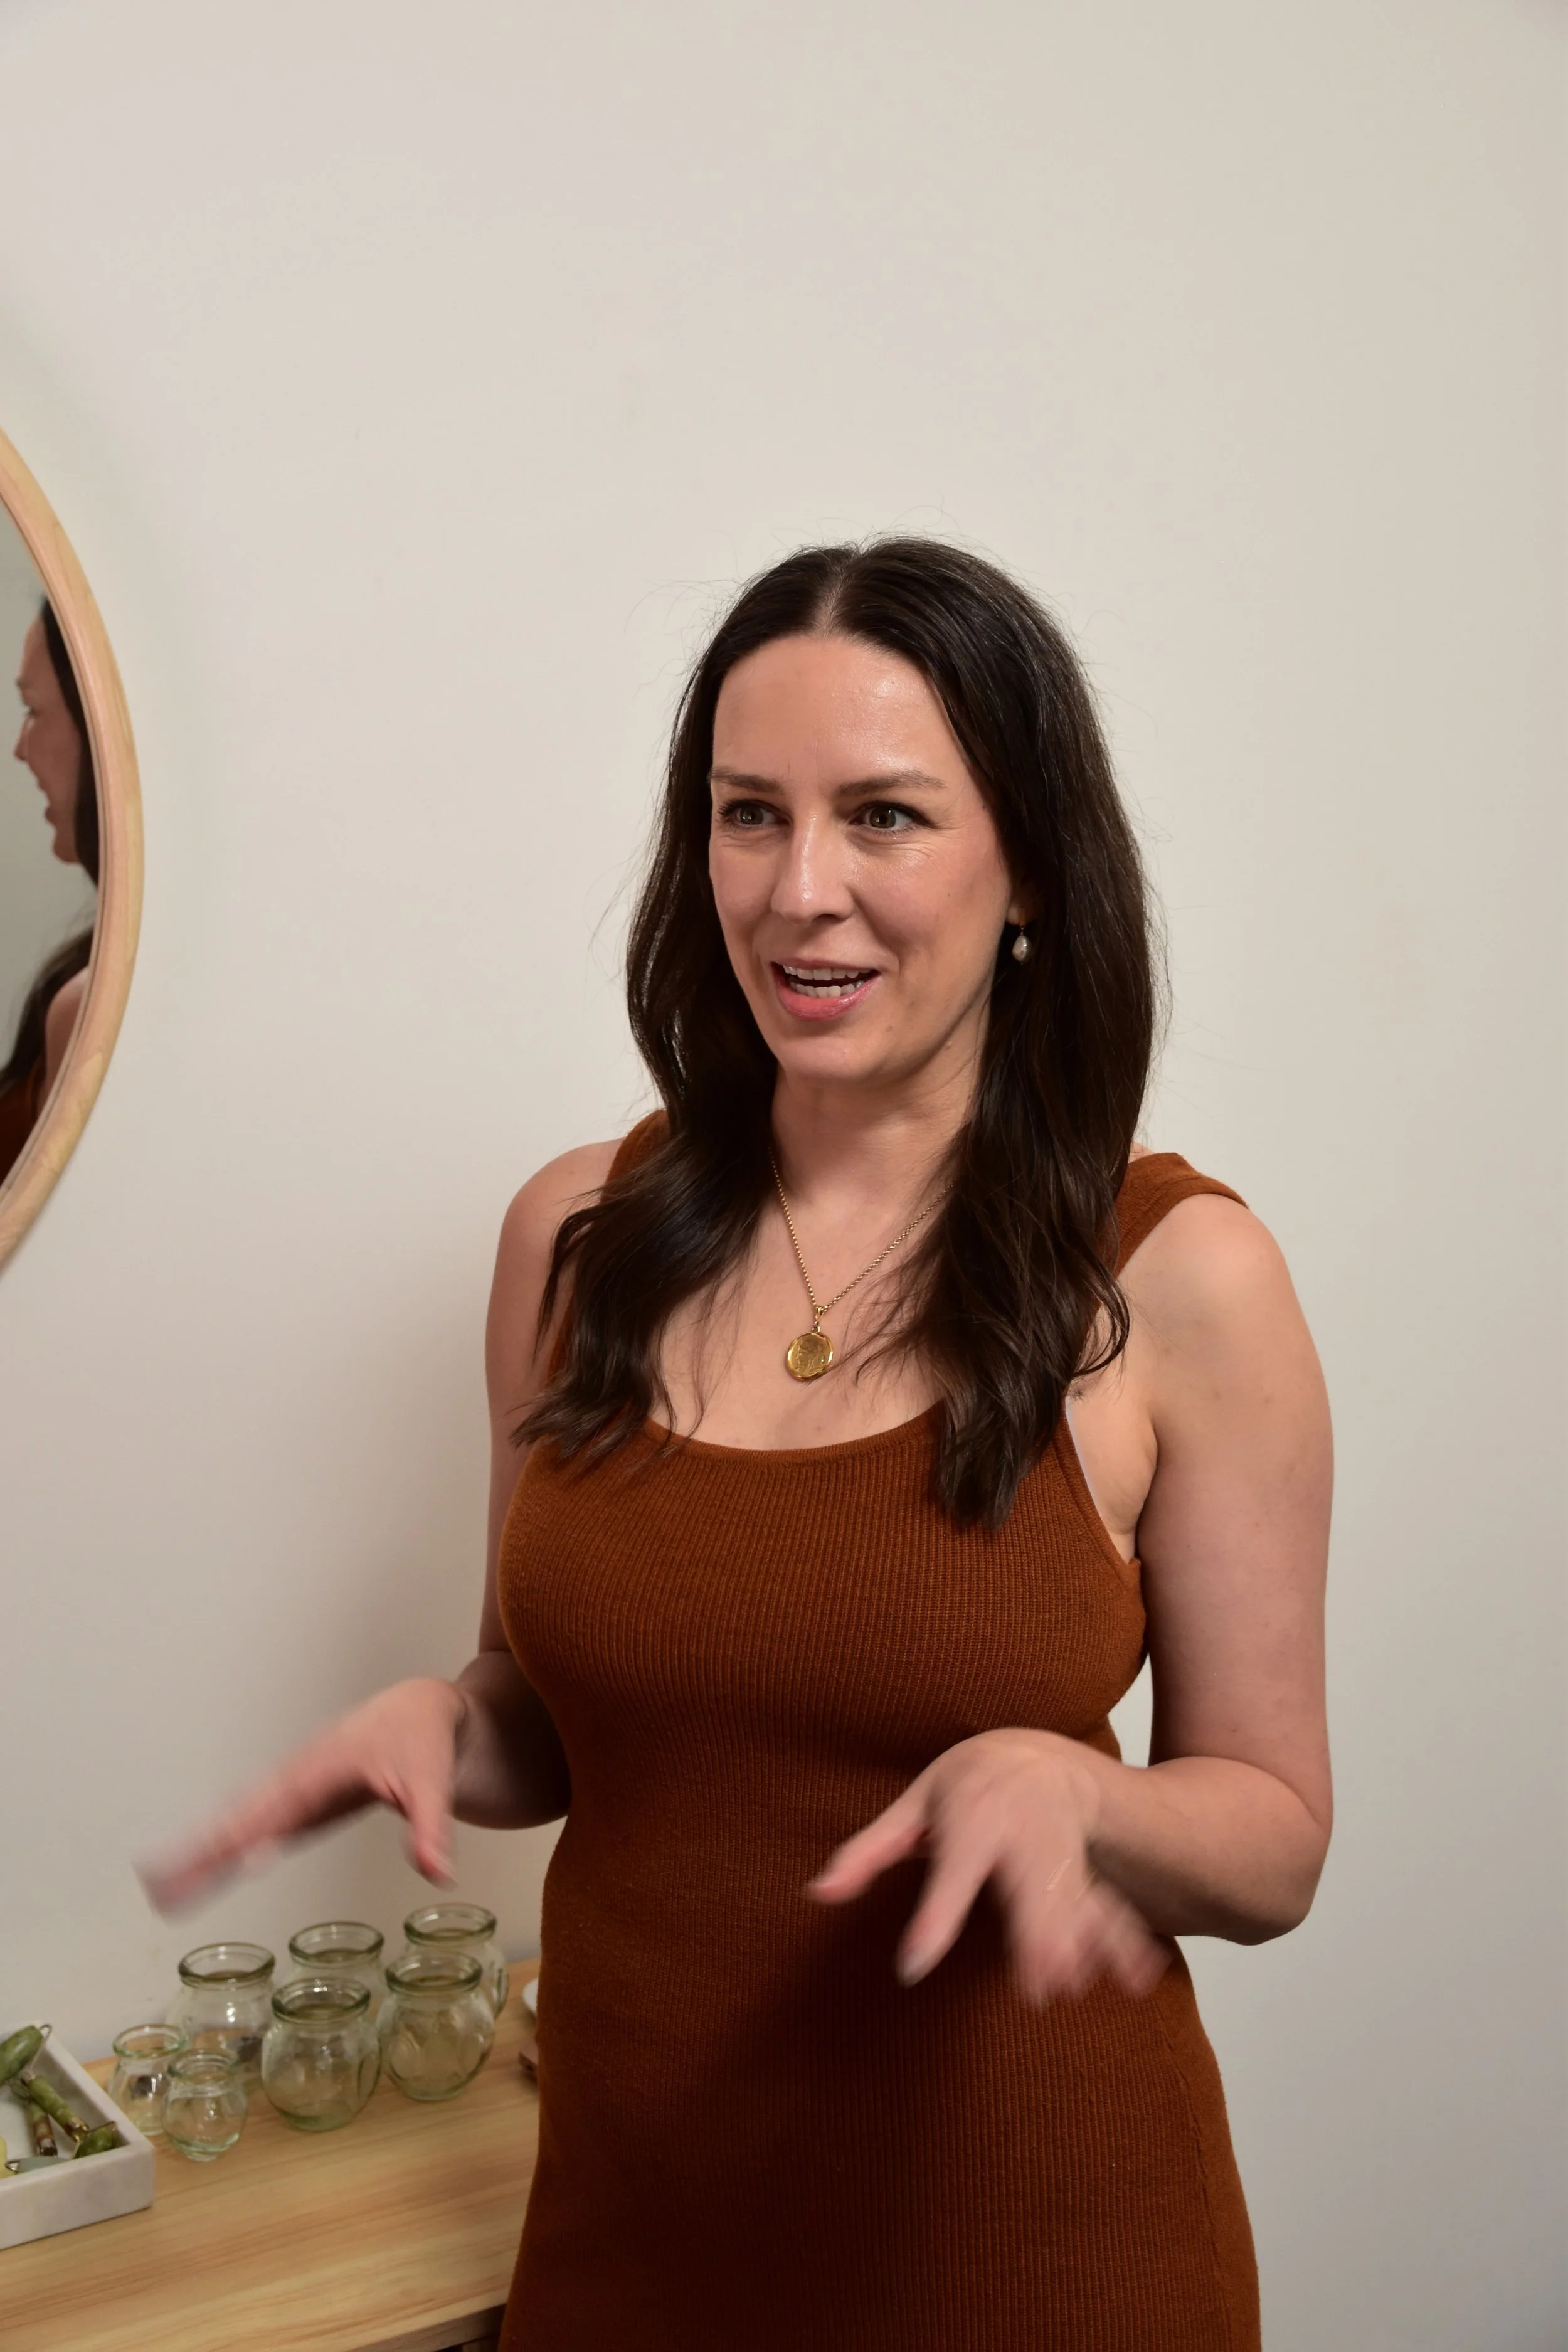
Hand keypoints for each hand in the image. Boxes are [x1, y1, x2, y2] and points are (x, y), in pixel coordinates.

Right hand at [138, 1677, 468, 1913]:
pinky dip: (224, 1848)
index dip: (260, 1830)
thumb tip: (438, 1873)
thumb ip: (431, 1827)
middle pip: (245, 1815)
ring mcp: (295, 1790)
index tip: (234, 1858)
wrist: (420, 1710)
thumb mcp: (434, 1780)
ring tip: (163, 1886)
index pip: (286, 1804)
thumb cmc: (422, 1737)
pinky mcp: (299, 1804)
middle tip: (162, 1884)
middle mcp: (300, 1777)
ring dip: (202, 1852)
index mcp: (327, 1765)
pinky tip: (202, 1873)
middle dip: (204, 1850)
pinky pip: (253, 1827)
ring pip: (241, 1821)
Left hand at [808, 1728, 1166, 2003]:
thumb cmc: (962, 1786)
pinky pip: (1107, 1904)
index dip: (933, 1919)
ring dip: (1077, 1942)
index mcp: (971, 1820)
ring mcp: (1058, 1853)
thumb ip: (868, 1851)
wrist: (1034, 1754)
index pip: (950, 1872)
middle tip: (1035, 1986)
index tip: (912, 1967)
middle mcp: (1019, 1836)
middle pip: (1027, 1887)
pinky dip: (1123, 1938)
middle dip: (1035, 1935)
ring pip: (1071, 1898)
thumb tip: (817, 1891)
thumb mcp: (913, 1805)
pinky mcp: (1083, 1872)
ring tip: (1073, 1985)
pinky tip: (1135, 1975)